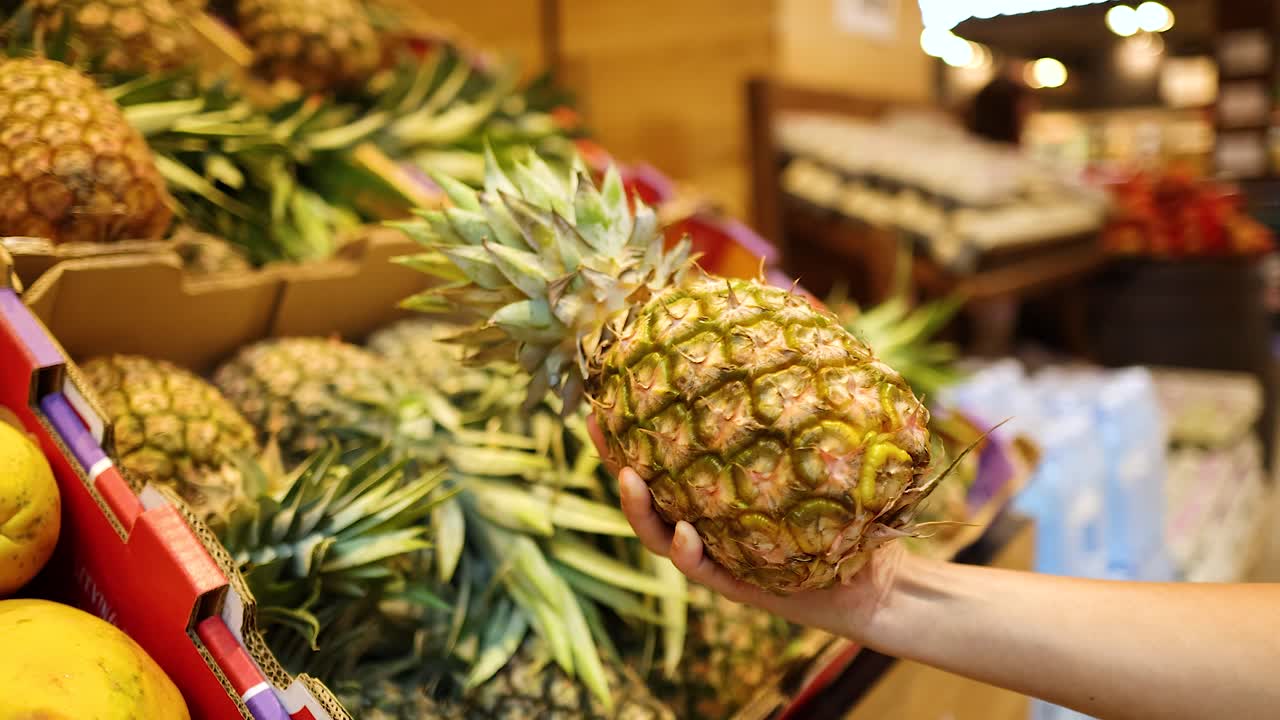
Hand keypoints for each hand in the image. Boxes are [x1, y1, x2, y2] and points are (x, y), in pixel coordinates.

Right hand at [588, 414, 906, 640]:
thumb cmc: (848, 501)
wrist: (878, 575)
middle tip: (597, 427)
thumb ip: (806, 390)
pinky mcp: (737, 584)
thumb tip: (809, 311)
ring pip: (658, 533)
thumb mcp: (824, 439)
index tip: (606, 388)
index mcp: (712, 484)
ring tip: (630, 480)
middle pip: (643, 489)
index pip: (661, 451)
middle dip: (613, 458)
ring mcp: (716, 552)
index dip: (628, 424)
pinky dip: (687, 553)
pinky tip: (686, 534)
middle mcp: (705, 515)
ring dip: (639, 507)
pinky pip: (701, 570)